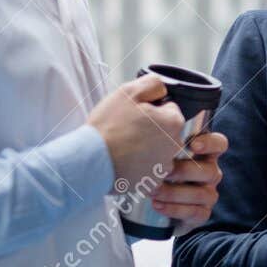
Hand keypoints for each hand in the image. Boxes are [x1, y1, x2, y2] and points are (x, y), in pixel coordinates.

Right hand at [87, 75, 186, 194]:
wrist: (91, 161)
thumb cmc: (109, 126)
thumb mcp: (129, 91)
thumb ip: (152, 84)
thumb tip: (162, 89)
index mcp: (174, 123)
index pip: (170, 109)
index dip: (151, 108)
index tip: (135, 114)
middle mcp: (175, 147)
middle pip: (166, 131)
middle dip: (151, 128)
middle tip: (127, 129)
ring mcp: (164, 166)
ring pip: (158, 150)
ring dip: (145, 147)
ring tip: (124, 146)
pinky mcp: (151, 182)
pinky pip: (148, 169)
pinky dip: (138, 165)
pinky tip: (123, 161)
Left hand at [154, 130, 227, 235]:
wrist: (146, 204)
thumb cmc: (152, 167)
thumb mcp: (155, 147)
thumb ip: (161, 129)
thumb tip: (162, 106)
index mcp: (204, 153)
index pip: (220, 144)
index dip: (210, 143)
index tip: (192, 145)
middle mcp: (210, 172)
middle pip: (210, 171)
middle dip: (184, 172)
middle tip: (161, 171)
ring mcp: (207, 194)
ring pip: (203, 193)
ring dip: (176, 192)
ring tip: (153, 190)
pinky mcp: (201, 213)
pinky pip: (197, 213)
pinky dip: (176, 209)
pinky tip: (158, 205)